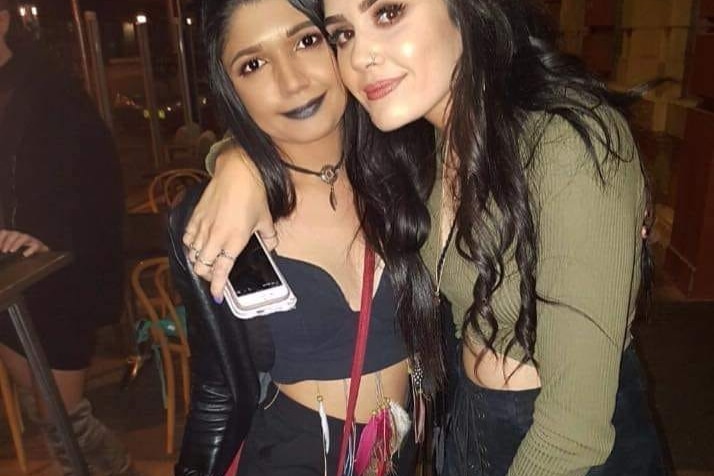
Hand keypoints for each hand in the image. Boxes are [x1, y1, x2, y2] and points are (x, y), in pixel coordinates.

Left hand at [0, 229, 49, 255]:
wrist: (39, 254)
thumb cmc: (21, 252)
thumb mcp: (10, 249)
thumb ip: (4, 248)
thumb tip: (0, 249)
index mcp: (12, 236)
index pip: (5, 233)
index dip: (1, 238)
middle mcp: (21, 236)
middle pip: (14, 234)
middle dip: (8, 242)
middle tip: (4, 251)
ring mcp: (30, 240)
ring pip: (24, 238)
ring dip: (17, 244)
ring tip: (12, 251)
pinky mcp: (38, 246)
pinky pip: (35, 246)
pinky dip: (30, 250)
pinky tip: (25, 255)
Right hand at [183, 148, 275, 300]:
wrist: (237, 173)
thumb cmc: (253, 195)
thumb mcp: (266, 219)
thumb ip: (269, 237)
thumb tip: (271, 247)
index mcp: (234, 241)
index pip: (221, 271)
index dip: (217, 287)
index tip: (217, 296)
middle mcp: (215, 237)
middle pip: (202, 267)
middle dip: (207, 276)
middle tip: (214, 276)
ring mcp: (203, 227)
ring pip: (192, 255)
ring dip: (198, 262)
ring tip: (206, 263)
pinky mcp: (195, 217)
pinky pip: (187, 239)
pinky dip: (190, 247)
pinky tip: (197, 247)